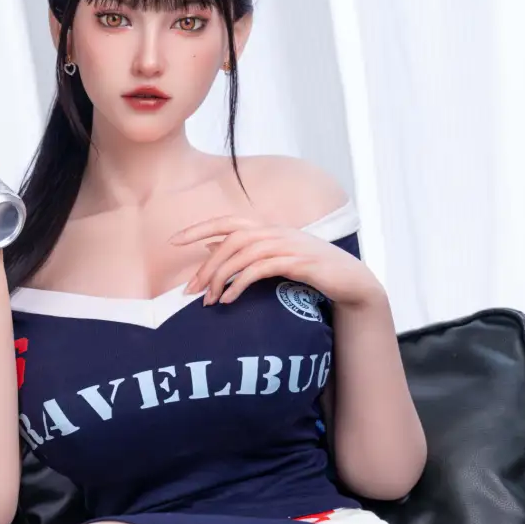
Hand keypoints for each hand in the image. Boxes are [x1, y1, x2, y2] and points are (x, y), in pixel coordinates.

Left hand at [168, 214, 380, 307]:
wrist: (351, 281)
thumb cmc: (311, 270)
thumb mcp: (274, 258)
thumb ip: (244, 252)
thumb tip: (209, 248)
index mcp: (269, 228)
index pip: (227, 222)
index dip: (199, 229)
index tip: (173, 241)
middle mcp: (276, 232)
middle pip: (231, 240)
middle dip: (207, 265)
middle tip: (190, 291)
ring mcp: (288, 245)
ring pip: (243, 254)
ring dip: (221, 277)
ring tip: (208, 301)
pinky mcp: (298, 262)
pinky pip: (261, 269)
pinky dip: (241, 283)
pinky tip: (229, 299)